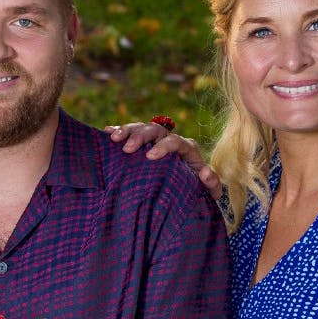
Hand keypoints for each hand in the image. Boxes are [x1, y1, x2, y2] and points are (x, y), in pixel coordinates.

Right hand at [105, 123, 221, 199]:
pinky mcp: (144, 145)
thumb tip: (205, 172)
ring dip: (127, 131)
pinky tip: (106, 132)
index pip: (176, 141)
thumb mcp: (208, 191)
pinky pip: (131, 134)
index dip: (164, 146)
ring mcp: (156, 141)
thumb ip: (211, 182)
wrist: (190, 190)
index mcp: (187, 149)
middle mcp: (171, 140)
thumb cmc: (199, 191)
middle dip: (140, 136)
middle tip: (127, 148)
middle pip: (155, 130)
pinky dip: (119, 131)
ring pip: (142, 128)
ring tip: (113, 138)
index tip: (150, 157)